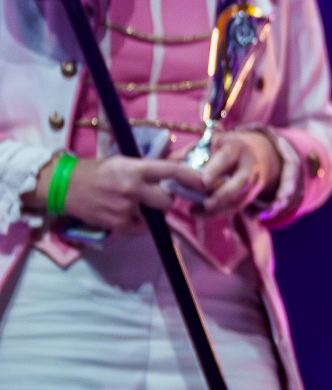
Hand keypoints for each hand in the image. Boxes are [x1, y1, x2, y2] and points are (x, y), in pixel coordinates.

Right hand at [25, 152, 180, 231]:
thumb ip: (149, 168)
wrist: (66, 186)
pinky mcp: (118, 224)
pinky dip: (136, 222)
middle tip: (156, 195)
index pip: (170, 171)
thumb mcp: (124, 161)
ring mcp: (125, 208)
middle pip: (167, 200)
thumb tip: (178, 166)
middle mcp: (133, 188)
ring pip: (154, 216)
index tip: (206, 182)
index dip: (191, 177)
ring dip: (149, 212)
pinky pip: (140, 227)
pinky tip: (122, 211)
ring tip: (131, 202)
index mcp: (135, 168)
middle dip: (167, 200)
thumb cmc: (98, 171)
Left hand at [180, 129, 282, 218]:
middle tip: (206, 204)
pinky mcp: (251, 195)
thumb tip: (171, 162)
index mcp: (236, 147)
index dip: (216, 169)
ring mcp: (253, 181)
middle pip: (242, 181)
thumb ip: (190, 152)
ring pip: (241, 197)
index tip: (203, 182)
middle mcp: (249, 164)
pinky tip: (201, 214)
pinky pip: (237, 206)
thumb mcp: (209, 143)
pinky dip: (219, 212)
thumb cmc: (222, 148)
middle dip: (224, 194)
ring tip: (198, 212)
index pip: (227, 157)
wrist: (252, 154)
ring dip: (221, 208)